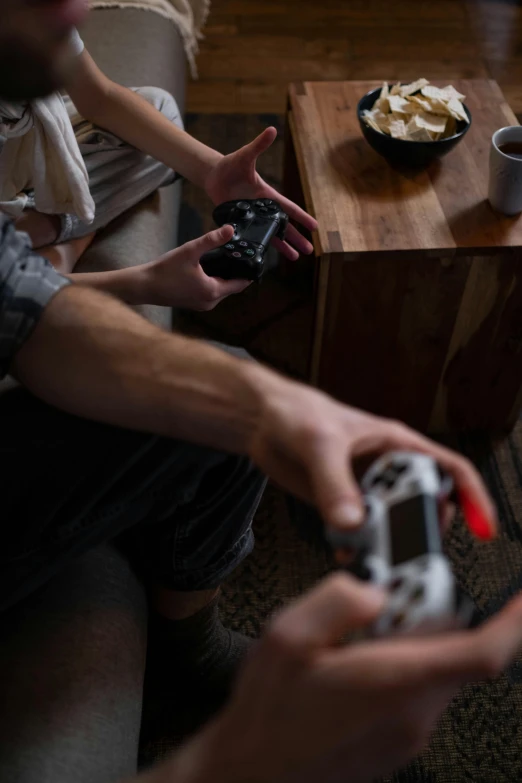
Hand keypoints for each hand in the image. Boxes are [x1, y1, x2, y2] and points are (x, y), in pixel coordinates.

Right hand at [143, 225, 249, 310]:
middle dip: (235, 274)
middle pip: (231, 288)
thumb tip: (230, 229)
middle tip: (239, 256)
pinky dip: (213, 284)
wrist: (144, 286)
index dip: (249, 273)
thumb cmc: (165, 270)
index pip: (240, 284)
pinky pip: (210, 294)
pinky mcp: (194, 304)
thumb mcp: (190, 251)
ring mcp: (202, 305)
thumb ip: (211, 240)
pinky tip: (208, 271)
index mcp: (213, 291)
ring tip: (225, 261)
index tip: (255, 263)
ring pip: (221, 291)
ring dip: (224, 279)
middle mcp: (210, 302)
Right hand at [166, 573, 521, 782]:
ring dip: (409, 638)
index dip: (512, 622)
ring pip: (434, 667)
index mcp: (394, 682)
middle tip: (386, 598)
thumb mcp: (287, 637)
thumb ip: (338, 600)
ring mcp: (408, 732)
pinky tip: (351, 664)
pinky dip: (398, 663)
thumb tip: (377, 590)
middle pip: (453, 647)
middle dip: (430, 612)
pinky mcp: (398, 740)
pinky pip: (416, 688)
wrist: (253, 773)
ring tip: (353, 638)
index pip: (481, 652)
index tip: (521, 600)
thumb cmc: (269, 714)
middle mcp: (413, 712)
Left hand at [204, 127, 317, 260]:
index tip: (315, 227)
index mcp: (267, 195)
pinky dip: (259, 246)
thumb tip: (272, 129)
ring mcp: (252, 217)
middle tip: (310, 251)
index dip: (301, 217)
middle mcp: (262, 209)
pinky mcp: (241, 223)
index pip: (288, 208)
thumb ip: (258, 145)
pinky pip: (252, 237)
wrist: (213, 175)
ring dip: (283, 247)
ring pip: (270, 235)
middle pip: (284, 226)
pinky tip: (265, 257)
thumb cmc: (230, 164)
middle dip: (297, 238)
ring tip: (295, 259)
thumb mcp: (245, 156)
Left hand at [242, 367, 496, 533]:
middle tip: (414, 551)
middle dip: (424, 531)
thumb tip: (353, 522)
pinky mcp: (342, 506)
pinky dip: (357, 550)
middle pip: (425, 506)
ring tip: (379, 559)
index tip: (483, 527)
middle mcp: (386, 469)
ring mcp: (365, 490)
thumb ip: (334, 481)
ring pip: (393, 526)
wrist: (263, 422)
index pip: (449, 468)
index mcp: (396, 444)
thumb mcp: (319, 442)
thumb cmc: (297, 413)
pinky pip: (360, 535)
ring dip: (389, 546)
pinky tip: (347, 555)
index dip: (472, 496)